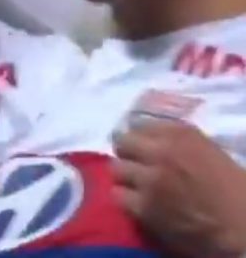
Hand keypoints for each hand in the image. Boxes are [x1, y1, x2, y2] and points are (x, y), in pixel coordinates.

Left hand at [113, 119, 245, 257]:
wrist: (241, 223)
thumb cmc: (234, 188)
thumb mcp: (208, 150)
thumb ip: (178, 142)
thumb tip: (152, 140)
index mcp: (181, 134)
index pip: (141, 125)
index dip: (140, 137)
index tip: (142, 145)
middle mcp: (160, 152)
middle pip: (123, 142)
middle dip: (127, 152)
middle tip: (134, 162)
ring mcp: (149, 180)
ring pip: (117, 169)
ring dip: (125, 175)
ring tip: (135, 183)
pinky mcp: (143, 207)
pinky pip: (118, 195)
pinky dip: (126, 198)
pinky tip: (137, 202)